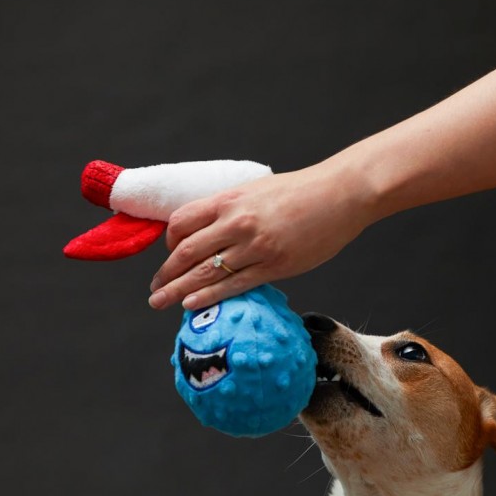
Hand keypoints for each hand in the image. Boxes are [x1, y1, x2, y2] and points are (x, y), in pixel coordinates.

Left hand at [147, 163, 371, 309]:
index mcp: (229, 200)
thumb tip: (214, 230)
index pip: (181, 223)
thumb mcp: (258, 190)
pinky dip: (208, 297)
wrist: (341, 195)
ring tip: (160, 303)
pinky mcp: (274, 265)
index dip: (169, 243)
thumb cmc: (302, 191)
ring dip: (177, 290)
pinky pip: (233, 285)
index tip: (170, 257)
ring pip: (205, 273)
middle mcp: (236, 222)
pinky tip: (192, 305)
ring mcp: (255, 246)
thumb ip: (233, 209)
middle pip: (186, 252)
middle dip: (165, 274)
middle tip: (154, 290)